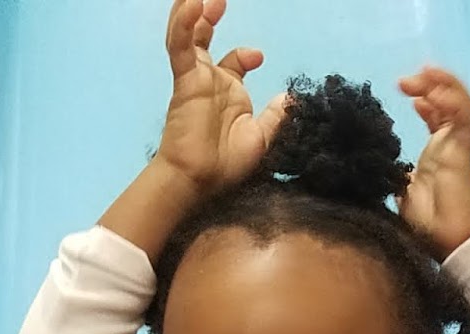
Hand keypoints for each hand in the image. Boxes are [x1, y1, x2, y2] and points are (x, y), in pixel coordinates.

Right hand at [158, 0, 285, 190]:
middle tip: (219, 1)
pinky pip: (180, 46)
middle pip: (205, 38)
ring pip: (188, 34)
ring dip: (192, 11)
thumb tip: (289, 99)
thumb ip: (275, 117)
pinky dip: (184, 24)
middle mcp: (209, 81)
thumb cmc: (226, 165)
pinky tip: (192, 4)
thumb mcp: (260, 139)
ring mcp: (195, 78)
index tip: (258, 56)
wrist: (201, 179)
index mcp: (228, 93)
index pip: (234, 62)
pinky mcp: (184, 80)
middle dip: (210, 17)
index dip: (245, 54)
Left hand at [398, 68, 469, 256]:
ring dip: (441, 83)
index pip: (436, 120)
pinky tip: (433, 92)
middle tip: (407, 81)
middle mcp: (448, 146)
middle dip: (429, 86)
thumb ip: (393, 180)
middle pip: (447, 104)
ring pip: (458, 102)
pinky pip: (462, 113)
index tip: (407, 94)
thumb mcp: (401, 198)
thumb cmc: (429, 229)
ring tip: (423, 73)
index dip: (426, 101)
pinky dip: (450, 97)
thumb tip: (375, 171)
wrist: (451, 242)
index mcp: (435, 157)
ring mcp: (457, 145)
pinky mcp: (463, 147)